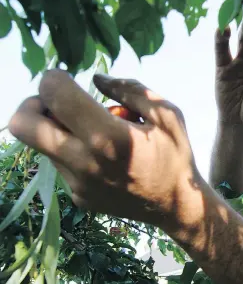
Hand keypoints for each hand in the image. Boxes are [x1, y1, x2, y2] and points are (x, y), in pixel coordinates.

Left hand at [8, 70, 202, 227]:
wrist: (178, 206)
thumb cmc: (176, 156)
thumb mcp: (167, 114)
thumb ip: (130, 90)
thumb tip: (97, 79)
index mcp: (109, 136)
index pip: (54, 93)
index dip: (55, 77)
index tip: (69, 80)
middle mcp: (85, 162)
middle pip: (23, 125)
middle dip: (33, 104)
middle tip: (57, 104)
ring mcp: (79, 184)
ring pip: (42, 145)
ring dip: (58, 130)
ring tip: (91, 133)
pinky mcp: (79, 197)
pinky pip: (61, 166)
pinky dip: (71, 153)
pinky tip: (100, 157)